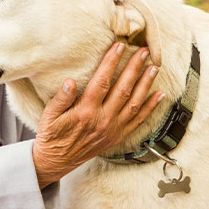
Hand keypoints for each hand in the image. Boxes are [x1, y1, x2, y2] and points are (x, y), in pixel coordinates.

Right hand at [32, 43, 164, 188]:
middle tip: (143, 52)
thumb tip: (70, 82)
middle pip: (123, 89)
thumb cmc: (51, 136)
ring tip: (154, 67)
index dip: (111, 62)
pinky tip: (159, 95)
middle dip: (134, 68)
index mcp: (86, 112)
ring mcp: (113, 130)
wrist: (56, 161)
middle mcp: (103, 120)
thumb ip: (61, 98)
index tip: (119, 46)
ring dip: (146, 84)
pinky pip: (138, 120)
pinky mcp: (118, 137)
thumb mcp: (49, 116)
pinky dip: (150, 107)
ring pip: (134, 103)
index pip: (102, 81)